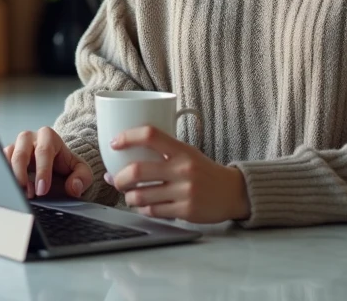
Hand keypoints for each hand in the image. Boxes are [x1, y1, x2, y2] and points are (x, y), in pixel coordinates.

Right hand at [3, 126, 93, 199]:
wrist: (56, 166)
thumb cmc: (66, 167)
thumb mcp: (81, 171)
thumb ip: (82, 178)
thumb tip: (74, 187)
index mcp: (48, 136)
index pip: (44, 151)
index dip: (42, 171)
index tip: (42, 190)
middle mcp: (30, 138)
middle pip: (21, 153)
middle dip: (23, 175)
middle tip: (28, 195)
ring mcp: (16, 146)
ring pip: (7, 157)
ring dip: (11, 177)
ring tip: (20, 194)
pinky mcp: (6, 156)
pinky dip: (4, 177)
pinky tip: (11, 190)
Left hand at [107, 125, 250, 223]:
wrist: (232, 192)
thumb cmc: (204, 171)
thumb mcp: (188, 153)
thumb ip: (163, 152)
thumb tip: (127, 155)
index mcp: (182, 150)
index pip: (150, 135)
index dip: (128, 137)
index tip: (114, 143)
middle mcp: (182, 169)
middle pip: (137, 170)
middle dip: (119, 178)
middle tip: (116, 180)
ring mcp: (184, 191)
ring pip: (141, 196)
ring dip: (129, 197)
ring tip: (130, 195)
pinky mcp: (185, 210)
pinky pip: (153, 211)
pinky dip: (143, 209)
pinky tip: (144, 206)